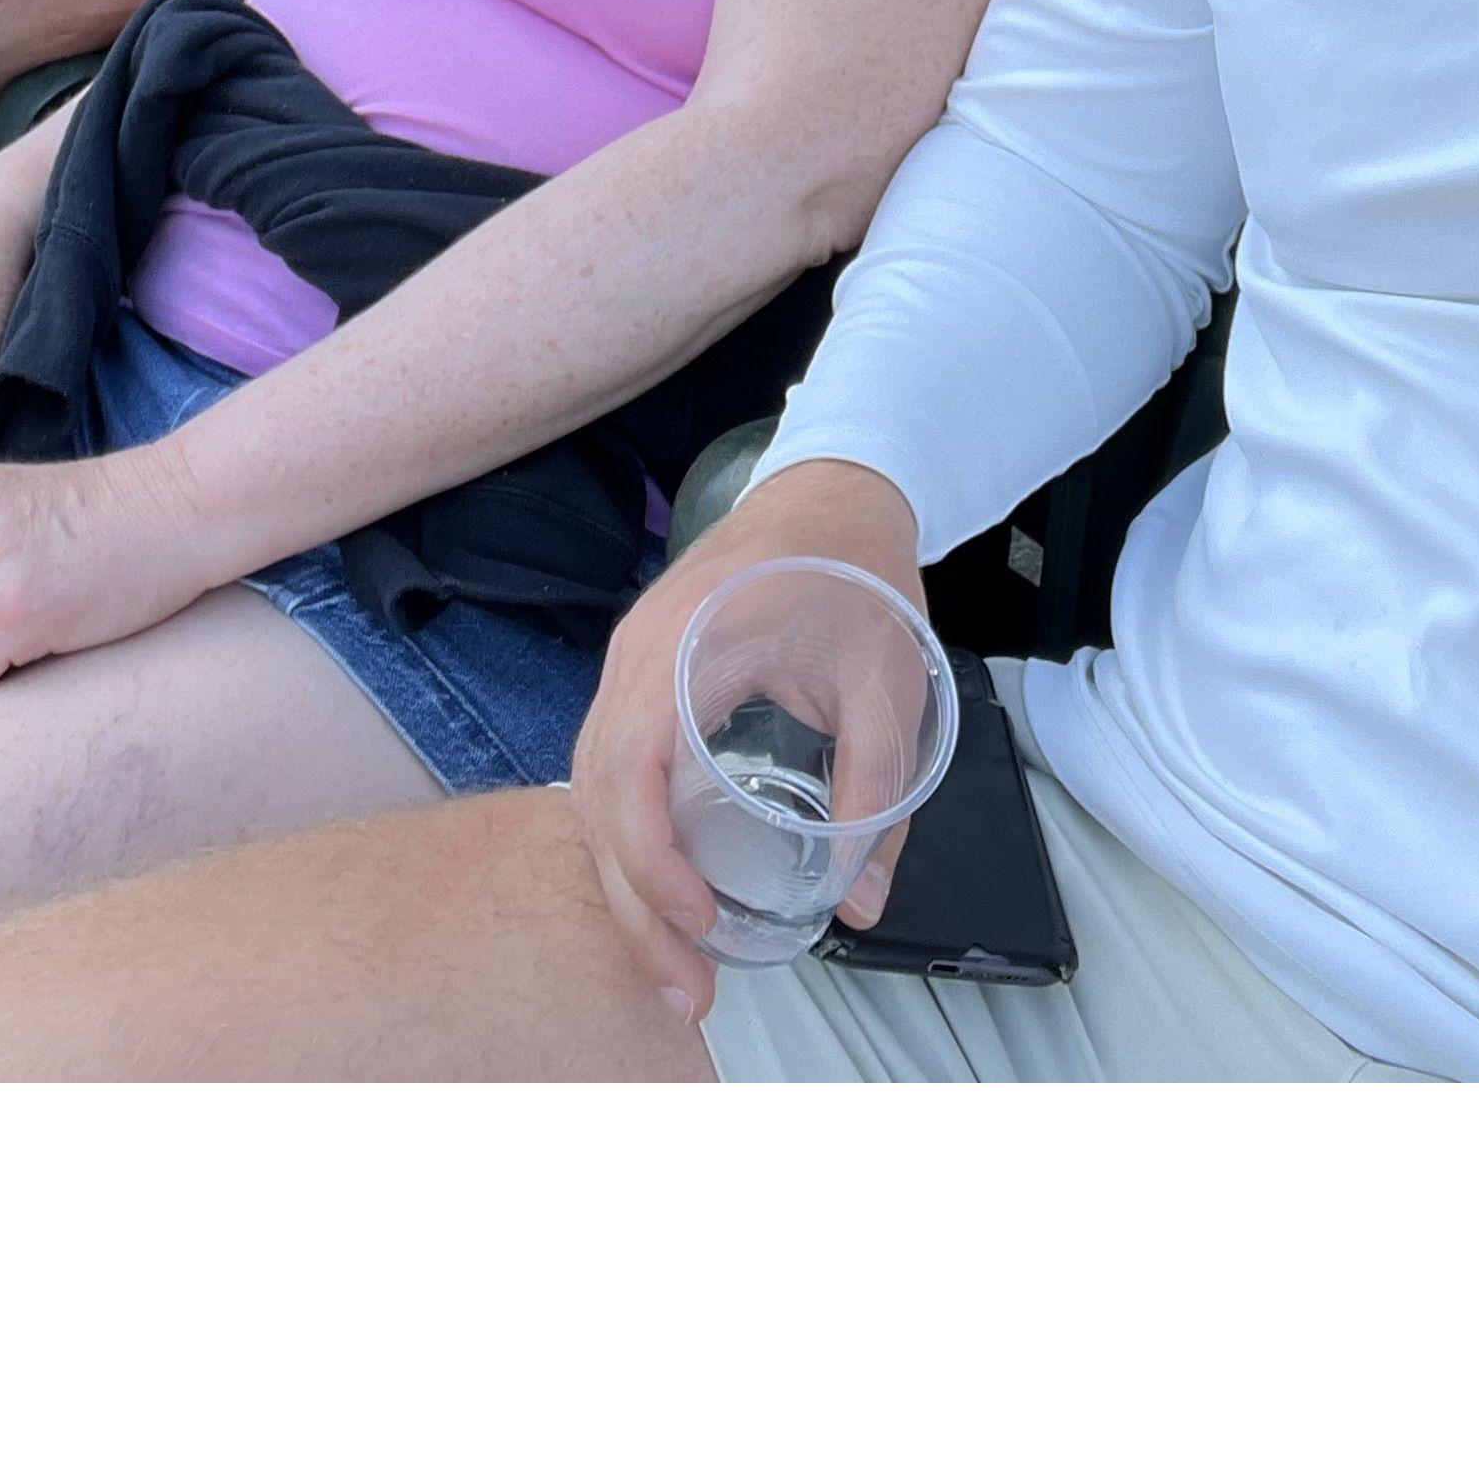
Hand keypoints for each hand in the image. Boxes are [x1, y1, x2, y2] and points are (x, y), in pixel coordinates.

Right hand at [566, 456, 927, 1023]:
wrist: (833, 490)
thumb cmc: (855, 569)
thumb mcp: (885, 678)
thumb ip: (876, 788)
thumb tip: (860, 899)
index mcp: (683, 644)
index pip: (630, 769)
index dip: (650, 859)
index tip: (698, 921)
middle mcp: (636, 659)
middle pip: (597, 799)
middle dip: (634, 904)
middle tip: (688, 989)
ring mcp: (630, 669)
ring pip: (593, 795)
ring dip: (628, 885)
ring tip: (678, 966)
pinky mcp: (643, 683)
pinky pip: (613, 775)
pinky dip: (630, 844)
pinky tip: (668, 898)